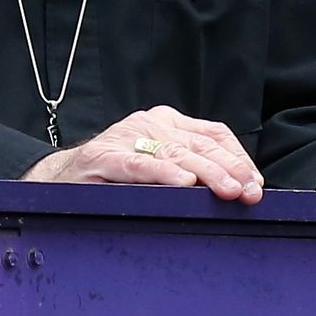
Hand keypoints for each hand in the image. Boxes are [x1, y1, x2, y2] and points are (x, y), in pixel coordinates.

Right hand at [19, 105, 263, 202]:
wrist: (59, 180)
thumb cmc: (115, 178)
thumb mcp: (158, 166)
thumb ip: (189, 169)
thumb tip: (238, 189)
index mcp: (167, 122)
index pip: (214, 135)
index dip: (238, 158)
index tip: (256, 183)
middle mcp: (150, 124)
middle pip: (200, 145)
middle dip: (230, 169)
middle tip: (249, 192)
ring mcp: (126, 139)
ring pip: (175, 154)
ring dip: (206, 174)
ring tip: (228, 189)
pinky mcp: (103, 157)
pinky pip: (138, 165)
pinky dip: (162, 174)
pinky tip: (183, 184)